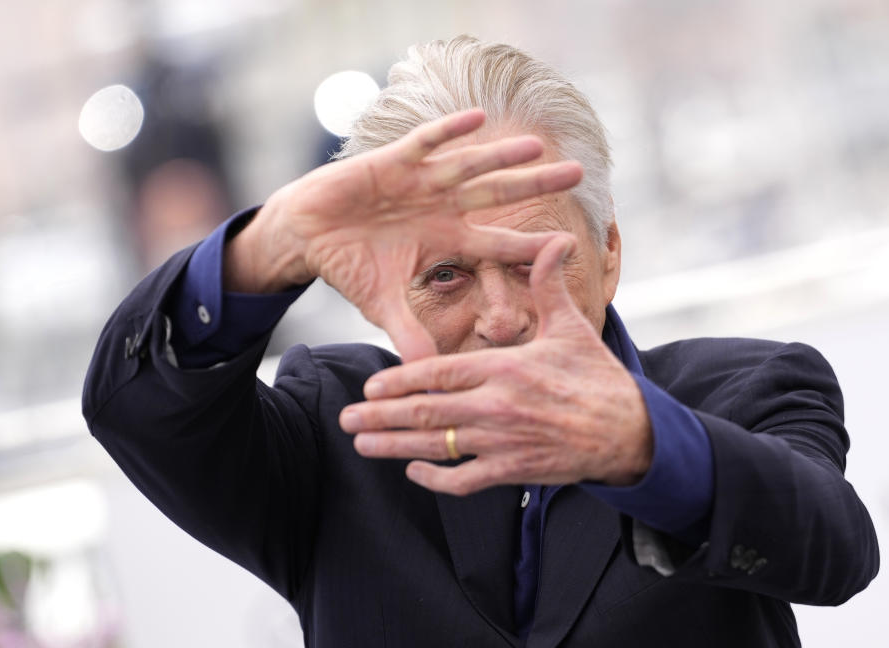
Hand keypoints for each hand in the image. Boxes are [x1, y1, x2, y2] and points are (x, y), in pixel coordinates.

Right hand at [226, 110, 581, 360]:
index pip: (499, 243)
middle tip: (579, 174)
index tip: (569, 243)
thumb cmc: (350, 267)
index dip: (531, 245)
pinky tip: (478, 117)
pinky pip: (426, 142)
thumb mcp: (384, 306)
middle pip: (499, 194)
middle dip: (536, 185)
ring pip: (470, 165)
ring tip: (538, 146)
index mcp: (448, 240)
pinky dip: (449, 131)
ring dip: (502, 156)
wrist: (308, 235)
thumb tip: (429, 377)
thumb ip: (410, 334)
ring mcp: (421, 182)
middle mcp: (443, 207)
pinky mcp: (393, 162)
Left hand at [338, 236, 654, 495]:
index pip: (438, 374)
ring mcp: (504, 442)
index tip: (369, 385)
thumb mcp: (572, 328)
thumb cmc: (597, 378)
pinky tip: (414, 471)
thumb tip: (555, 240)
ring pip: (437, 447)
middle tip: (347, 420)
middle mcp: (498, 406)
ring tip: (362, 445)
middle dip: (381, 417)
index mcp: (506, 368)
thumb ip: (550, 286)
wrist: (630, 430)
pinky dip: (436, 478)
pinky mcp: (515, 471)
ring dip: (394, 447)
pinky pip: (465, 480)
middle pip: (426, 412)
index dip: (398, 380)